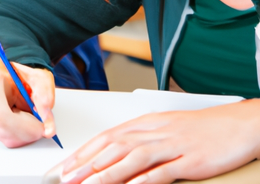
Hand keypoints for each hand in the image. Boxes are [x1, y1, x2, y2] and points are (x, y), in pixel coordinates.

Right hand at [0, 50, 55, 147]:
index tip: (41, 128)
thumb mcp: (37, 76)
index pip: (2, 116)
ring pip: (3, 137)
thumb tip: (48, 127)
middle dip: (27, 133)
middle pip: (2, 130)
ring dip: (23, 134)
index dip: (24, 127)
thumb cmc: (16, 73)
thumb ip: (45, 95)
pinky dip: (17, 133)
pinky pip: (2, 136)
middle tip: (40, 127)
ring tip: (29, 118)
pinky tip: (20, 120)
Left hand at [48, 99, 259, 183]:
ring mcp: (172, 145)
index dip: (83, 152)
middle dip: (86, 164)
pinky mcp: (191, 160)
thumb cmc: (199, 128)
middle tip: (65, 178)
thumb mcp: (164, 129)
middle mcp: (154, 131)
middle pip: (114, 146)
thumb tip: (113, 157)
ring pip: (133, 157)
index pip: (106, 137)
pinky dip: (146, 180)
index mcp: (145, 123)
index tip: (65, 166)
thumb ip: (139, 141)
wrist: (236, 124)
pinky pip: (164, 171)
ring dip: (108, 173)